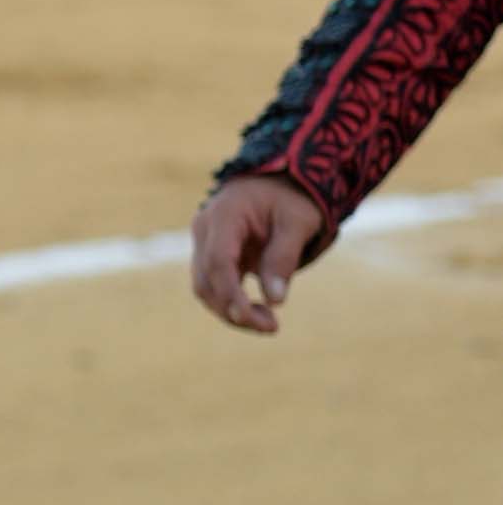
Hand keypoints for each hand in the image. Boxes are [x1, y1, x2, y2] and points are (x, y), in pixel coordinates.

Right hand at [189, 171, 327, 332]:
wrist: (281, 176)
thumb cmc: (292, 196)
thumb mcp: (298, 222)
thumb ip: (284, 258)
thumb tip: (275, 301)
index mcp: (225, 215)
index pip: (218, 262)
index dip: (232, 295)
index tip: (254, 319)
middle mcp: (205, 228)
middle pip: (206, 280)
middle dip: (234, 310)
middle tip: (272, 327)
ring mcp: (205, 241)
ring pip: (205, 287)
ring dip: (232, 310)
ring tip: (269, 323)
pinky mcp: (212, 253)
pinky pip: (215, 285)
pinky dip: (233, 302)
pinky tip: (259, 312)